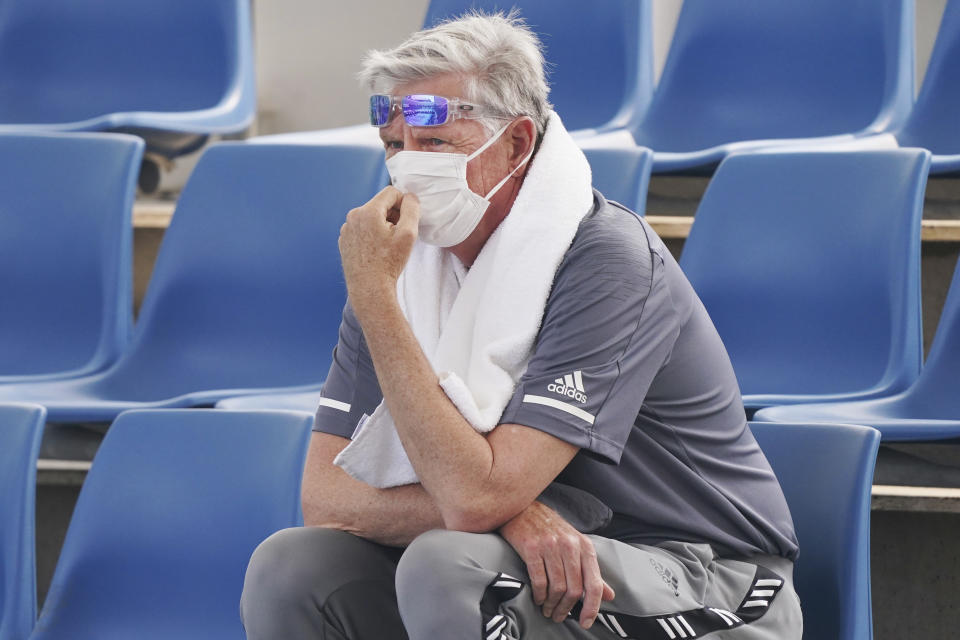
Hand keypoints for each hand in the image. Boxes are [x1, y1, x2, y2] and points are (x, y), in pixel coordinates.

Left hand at [338, 186, 419, 312]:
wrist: (369, 288)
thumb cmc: (388, 263)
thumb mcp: (408, 234)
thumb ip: (411, 209)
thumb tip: (410, 197)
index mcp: (368, 211)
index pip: (391, 192)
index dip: (403, 203)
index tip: (406, 221)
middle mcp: (353, 216)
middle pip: (380, 204)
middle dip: (392, 215)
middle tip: (398, 236)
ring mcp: (347, 229)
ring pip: (371, 217)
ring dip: (382, 225)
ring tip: (387, 246)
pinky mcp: (345, 240)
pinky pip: (362, 229)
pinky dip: (371, 235)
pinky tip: (377, 251)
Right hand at [499, 501, 614, 628]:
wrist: (524, 508)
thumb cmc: (551, 529)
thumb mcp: (576, 546)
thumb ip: (592, 572)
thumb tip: (609, 595)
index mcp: (584, 546)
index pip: (593, 584)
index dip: (592, 607)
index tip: (585, 622)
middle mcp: (570, 545)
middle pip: (574, 589)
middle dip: (566, 609)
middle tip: (559, 616)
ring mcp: (550, 546)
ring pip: (557, 587)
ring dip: (552, 604)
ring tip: (548, 609)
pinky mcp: (531, 547)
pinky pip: (539, 580)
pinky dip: (539, 595)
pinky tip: (538, 598)